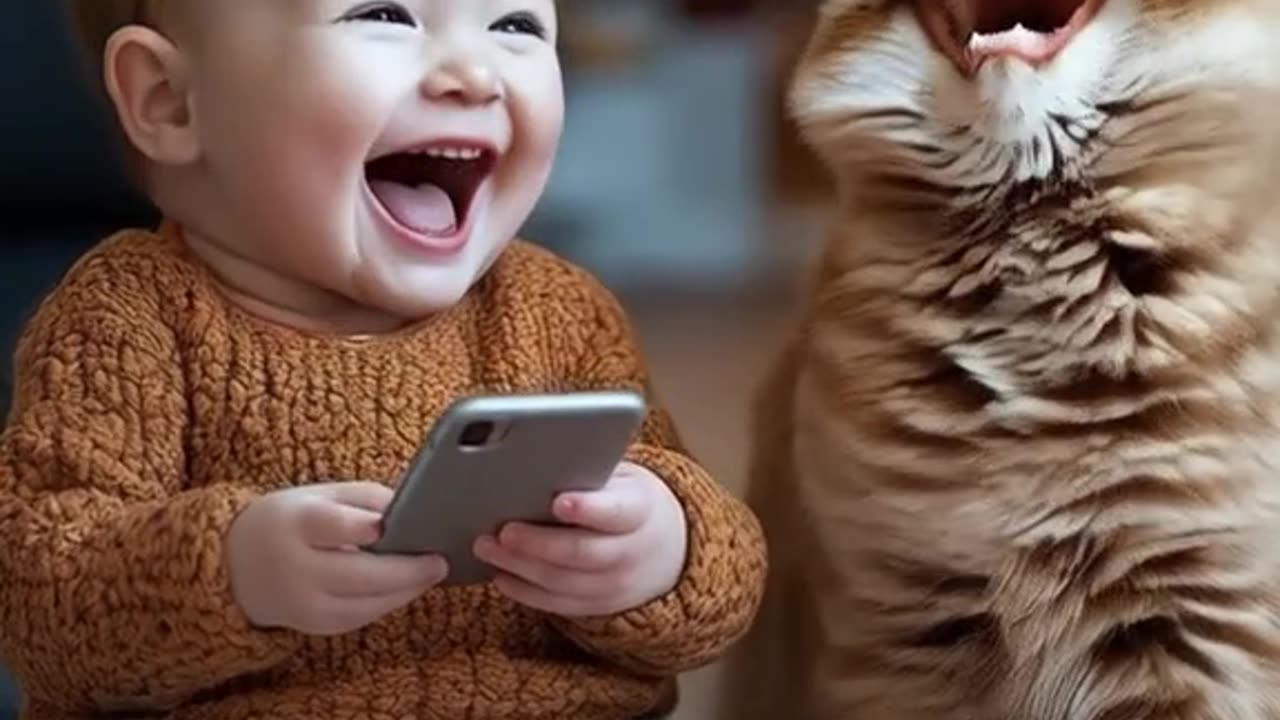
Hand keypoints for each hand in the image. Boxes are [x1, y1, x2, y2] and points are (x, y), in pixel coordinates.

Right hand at [226, 482, 447, 635]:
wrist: (236, 565)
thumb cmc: (289, 521)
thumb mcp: (319, 494)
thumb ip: (365, 498)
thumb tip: (413, 508)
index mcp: (296, 524)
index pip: (332, 527)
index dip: (364, 527)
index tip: (393, 525)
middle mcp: (296, 568)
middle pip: (360, 574)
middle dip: (407, 570)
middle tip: (439, 561)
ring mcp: (305, 603)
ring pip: (366, 603)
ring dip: (406, 590)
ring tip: (433, 572)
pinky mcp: (314, 625)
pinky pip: (361, 617)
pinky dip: (388, 602)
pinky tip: (408, 588)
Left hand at [474, 462, 688, 617]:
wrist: (666, 550)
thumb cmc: (629, 501)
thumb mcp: (623, 478)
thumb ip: (591, 472)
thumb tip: (539, 456)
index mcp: (640, 510)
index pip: (615, 511)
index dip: (588, 508)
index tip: (559, 500)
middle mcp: (631, 552)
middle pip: (580, 552)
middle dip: (537, 542)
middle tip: (503, 529)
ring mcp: (615, 585)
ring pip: (562, 582)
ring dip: (520, 566)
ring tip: (487, 546)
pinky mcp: (597, 607)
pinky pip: (556, 604)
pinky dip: (524, 591)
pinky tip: (500, 573)